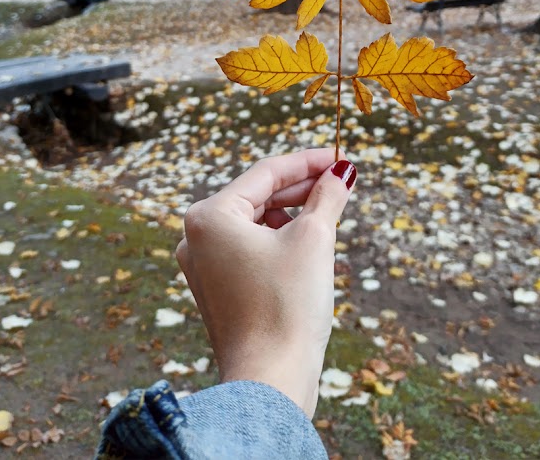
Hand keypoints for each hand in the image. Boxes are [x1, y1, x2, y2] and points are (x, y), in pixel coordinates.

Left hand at [176, 148, 356, 417]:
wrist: (270, 382)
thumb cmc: (287, 306)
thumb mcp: (314, 238)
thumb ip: (327, 196)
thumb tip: (343, 171)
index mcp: (209, 215)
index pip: (266, 172)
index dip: (308, 161)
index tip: (341, 156)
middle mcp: (195, 236)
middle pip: (258, 195)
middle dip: (302, 187)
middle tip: (341, 180)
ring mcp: (203, 265)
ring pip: (256, 222)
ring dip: (293, 212)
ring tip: (329, 210)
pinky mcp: (216, 289)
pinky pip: (250, 248)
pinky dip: (279, 239)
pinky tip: (309, 242)